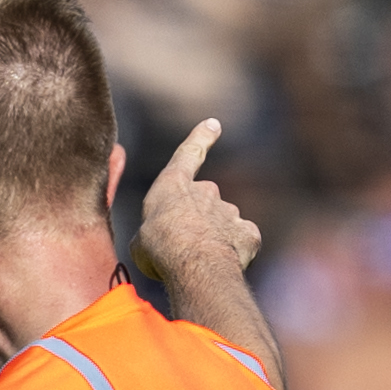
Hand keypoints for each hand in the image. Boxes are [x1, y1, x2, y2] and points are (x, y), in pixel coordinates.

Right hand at [130, 119, 260, 281]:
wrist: (195, 265)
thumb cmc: (159, 250)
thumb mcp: (142, 240)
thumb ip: (159, 232)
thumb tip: (168, 241)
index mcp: (174, 185)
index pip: (188, 154)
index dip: (200, 138)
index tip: (213, 124)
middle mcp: (206, 192)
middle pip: (204, 201)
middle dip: (197, 220)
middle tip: (182, 247)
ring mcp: (230, 211)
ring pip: (223, 223)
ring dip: (213, 239)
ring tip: (198, 262)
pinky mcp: (248, 233)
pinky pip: (240, 241)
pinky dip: (233, 252)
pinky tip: (220, 265)